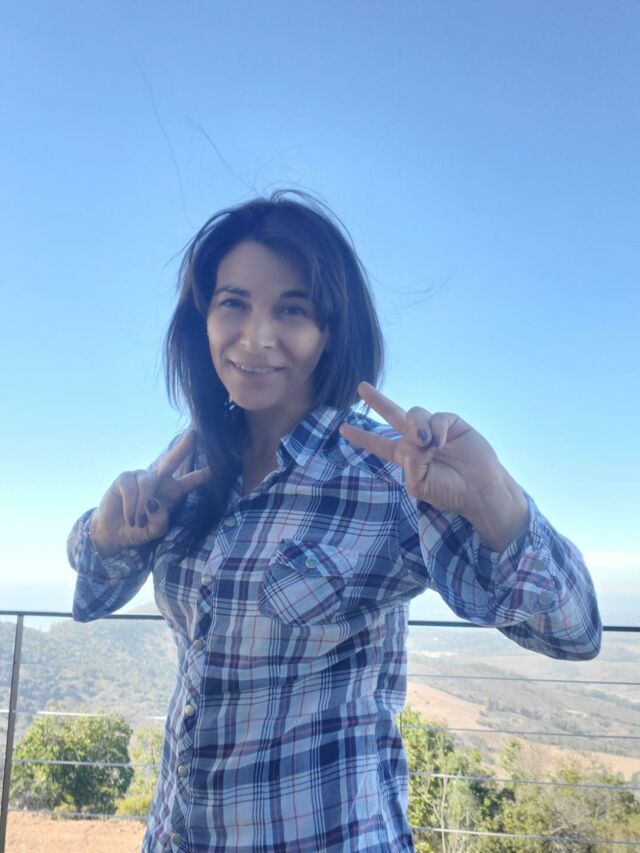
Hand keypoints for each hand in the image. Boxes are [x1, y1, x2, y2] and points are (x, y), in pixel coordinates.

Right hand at [89, 432, 210, 557]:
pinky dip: (131, 506)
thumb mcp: (155, 531)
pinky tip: (129, 517)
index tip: (218, 465)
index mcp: (173, 491)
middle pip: (172, 460)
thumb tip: (153, 503)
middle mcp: (159, 480)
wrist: (114, 533)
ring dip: (142, 506)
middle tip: (193, 434)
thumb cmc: (139, 529)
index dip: (204, 474)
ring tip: (137, 522)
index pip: (191, 481)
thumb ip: (160, 520)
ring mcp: (141, 477)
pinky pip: (132, 489)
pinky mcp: (124, 478)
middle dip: (183, 447)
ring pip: (148, 484)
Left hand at [339, 383, 528, 551]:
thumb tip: (413, 439)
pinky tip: (442, 442)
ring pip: (413, 415)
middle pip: (391, 415)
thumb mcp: (419, 485)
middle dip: (377, 400)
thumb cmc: (449, 491)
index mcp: (404, 456)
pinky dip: (436, 429)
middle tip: (361, 387)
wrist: (479, 488)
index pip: (378, 444)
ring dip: (416, 427)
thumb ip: (409, 463)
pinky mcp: (451, 422)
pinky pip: (436, 417)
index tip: (343, 429)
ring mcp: (433, 429)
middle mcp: (415, 439)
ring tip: (428, 445)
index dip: (361, 436)